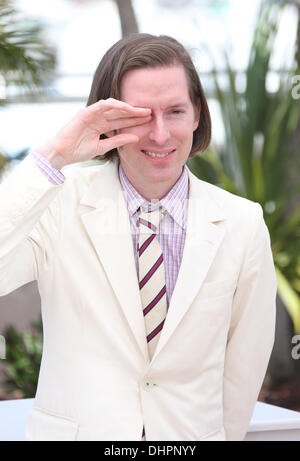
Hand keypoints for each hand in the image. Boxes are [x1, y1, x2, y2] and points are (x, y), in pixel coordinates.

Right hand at [37, 98, 151, 168]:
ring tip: (142, 111)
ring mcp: (92, 114)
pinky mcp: (86, 112)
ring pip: (114, 107)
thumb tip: (135, 138)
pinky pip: (103, 105)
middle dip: (135, 113)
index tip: (149, 122)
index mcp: (101, 126)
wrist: (62, 153)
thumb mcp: (103, 147)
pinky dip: (115, 105)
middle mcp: (98, 118)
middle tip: (151, 113)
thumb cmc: (78, 151)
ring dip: (128, 108)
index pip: (121, 121)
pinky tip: (127, 108)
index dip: (135, 121)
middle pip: (120, 113)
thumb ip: (118, 141)